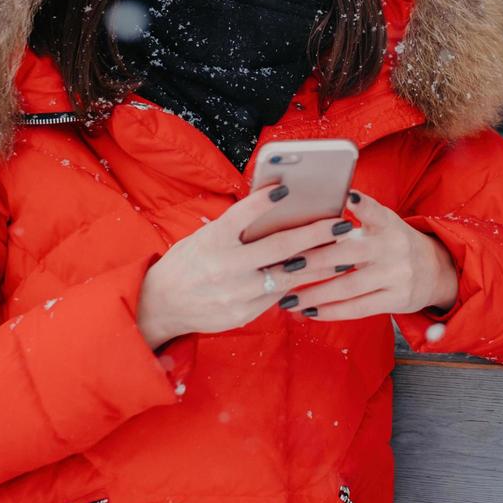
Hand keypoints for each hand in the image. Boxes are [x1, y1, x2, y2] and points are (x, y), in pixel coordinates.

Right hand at [135, 180, 364, 348]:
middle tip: (340, 223)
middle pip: (278, 247)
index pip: (241, 215)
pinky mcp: (242, 314)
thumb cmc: (187, 262)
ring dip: (318, 263)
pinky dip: (297, 283)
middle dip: (315, 234)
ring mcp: (235, 293)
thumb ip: (235, 227)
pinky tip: (317, 274)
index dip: (263, 201)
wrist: (160, 305)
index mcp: (211, 241)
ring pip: (286, 276)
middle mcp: (224, 267)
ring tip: (341, 252)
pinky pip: (277, 296)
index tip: (287, 188)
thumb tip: (275, 206)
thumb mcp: (204, 237)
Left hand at [273, 189, 458, 321]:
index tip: (347, 196)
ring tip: (288, 299)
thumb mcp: (385, 223)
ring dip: (315, 294)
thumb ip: (360, 215)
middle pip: (350, 254)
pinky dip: (331, 311)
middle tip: (285, 266)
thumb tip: (320, 210)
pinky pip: (358, 308)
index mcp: (388, 223)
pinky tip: (309, 312)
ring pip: (348, 286)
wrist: (436, 271)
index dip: (362, 204)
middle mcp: (393, 247)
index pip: (374, 211)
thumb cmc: (395, 244)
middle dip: (314, 261)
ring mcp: (396, 275)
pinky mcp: (396, 298)